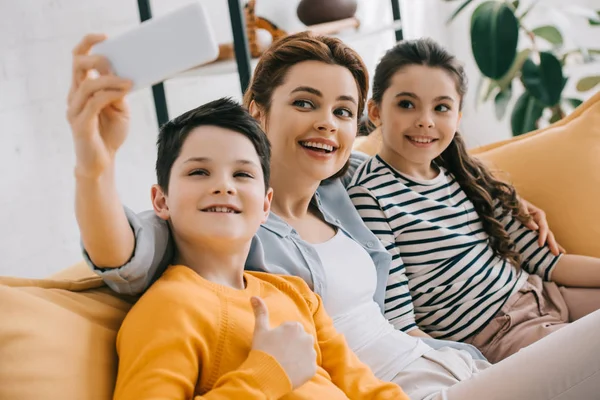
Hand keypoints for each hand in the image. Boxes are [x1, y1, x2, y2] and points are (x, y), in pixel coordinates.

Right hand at [66, 33, 132, 178]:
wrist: (102, 162)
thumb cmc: (110, 134)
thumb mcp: (120, 109)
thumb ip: (119, 92)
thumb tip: (125, 75)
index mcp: (81, 89)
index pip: (77, 59)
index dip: (88, 44)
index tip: (105, 37)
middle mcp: (74, 96)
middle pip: (77, 65)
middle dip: (97, 58)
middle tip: (115, 60)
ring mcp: (75, 109)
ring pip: (88, 84)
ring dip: (110, 79)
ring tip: (128, 82)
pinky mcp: (80, 123)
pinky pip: (94, 102)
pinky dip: (110, 94)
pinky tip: (124, 91)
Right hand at [250, 296, 316, 388]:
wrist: (266, 375)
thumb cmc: (263, 350)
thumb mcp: (260, 330)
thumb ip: (260, 312)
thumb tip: (254, 296)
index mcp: (295, 327)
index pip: (291, 331)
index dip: (282, 339)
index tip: (275, 346)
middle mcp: (307, 338)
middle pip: (300, 341)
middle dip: (292, 347)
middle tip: (279, 356)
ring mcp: (311, 354)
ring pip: (305, 354)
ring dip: (298, 358)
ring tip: (284, 365)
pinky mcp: (312, 368)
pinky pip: (308, 368)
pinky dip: (301, 370)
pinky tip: (290, 372)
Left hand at [519, 197, 564, 255]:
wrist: (510, 201)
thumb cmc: (514, 203)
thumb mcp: (519, 208)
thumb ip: (526, 217)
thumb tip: (535, 228)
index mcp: (539, 214)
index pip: (543, 227)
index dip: (542, 236)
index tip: (540, 245)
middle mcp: (541, 220)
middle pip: (548, 233)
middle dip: (552, 243)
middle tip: (556, 254)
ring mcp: (538, 224)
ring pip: (547, 236)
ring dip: (553, 245)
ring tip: (559, 254)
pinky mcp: (534, 228)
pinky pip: (541, 236)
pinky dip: (546, 243)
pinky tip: (551, 250)